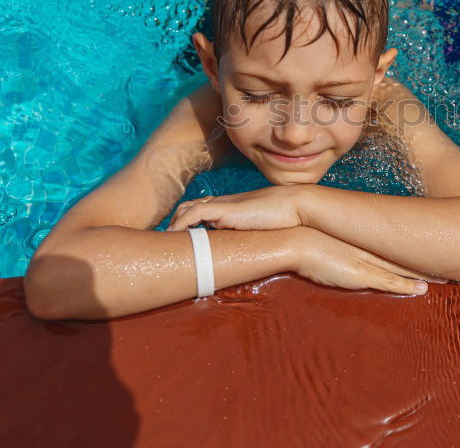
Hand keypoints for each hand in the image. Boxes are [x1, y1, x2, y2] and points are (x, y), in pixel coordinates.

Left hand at [167, 186, 301, 231]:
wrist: (295, 206)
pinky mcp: (224, 210)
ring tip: (164, 243)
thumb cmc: (285, 220)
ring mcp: (223, 205)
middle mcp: (223, 203)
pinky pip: (193, 213)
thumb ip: (251, 237)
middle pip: (188, 206)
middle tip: (166, 244)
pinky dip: (181, 223)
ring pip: (186, 209)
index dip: (186, 221)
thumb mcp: (262, 230)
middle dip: (175, 222)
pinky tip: (174, 236)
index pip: (200, 209)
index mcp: (231, 207)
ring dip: (174, 224)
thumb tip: (249, 256)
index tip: (177, 239)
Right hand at [290, 227, 440, 295]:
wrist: (296, 240)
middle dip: (432, 256)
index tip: (437, 244)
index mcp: (367, 234)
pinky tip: (423, 291)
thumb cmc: (307, 235)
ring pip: (405, 267)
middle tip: (456, 257)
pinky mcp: (361, 275)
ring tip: (448, 276)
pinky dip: (407, 286)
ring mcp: (369, 260)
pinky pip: (390, 283)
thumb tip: (344, 241)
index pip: (400, 238)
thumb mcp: (330, 235)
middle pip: (409, 251)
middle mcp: (372, 245)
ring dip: (426, 272)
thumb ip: (342, 239)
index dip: (420, 243)